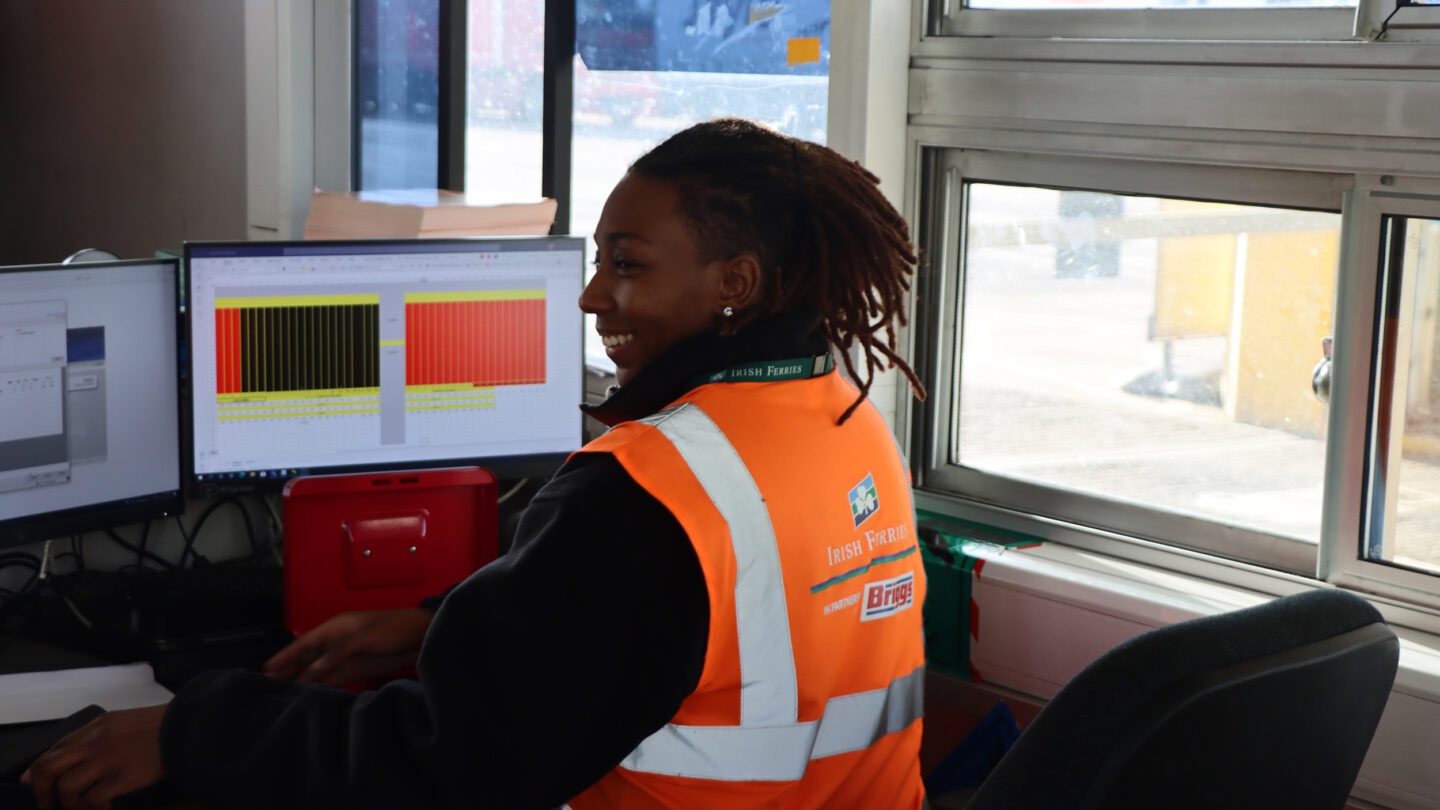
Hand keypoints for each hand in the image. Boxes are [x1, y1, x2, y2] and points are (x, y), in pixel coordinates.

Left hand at [22, 705, 165, 809]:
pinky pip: (93, 800)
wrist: (191, 726)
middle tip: (48, 802)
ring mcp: (109, 759)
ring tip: (83, 807)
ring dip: (71, 803)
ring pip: (67, 787)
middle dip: (42, 790)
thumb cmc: (163, 726)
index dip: (39, 770)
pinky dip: (94, 809)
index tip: (37, 784)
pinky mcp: (123, 777)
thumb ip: (99, 736)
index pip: (54, 748)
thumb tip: (75, 757)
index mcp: (98, 725)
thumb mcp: (126, 722)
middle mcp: (97, 740)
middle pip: (49, 767)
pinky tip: (106, 809)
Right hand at [264, 608, 432, 685]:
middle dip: (289, 668)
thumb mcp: (366, 637)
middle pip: (307, 657)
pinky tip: (309, 694)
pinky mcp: (357, 668)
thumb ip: (339, 653)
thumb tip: (313, 669)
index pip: (306, 642)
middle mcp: (337, 642)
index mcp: (337, 627)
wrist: (422, 637)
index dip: (287, 655)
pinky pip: (333, 677)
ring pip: (317, 668)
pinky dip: (320, 684)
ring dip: (302, 679)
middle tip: (267, 683)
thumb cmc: (395, 629)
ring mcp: (346, 656)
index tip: (268, 667)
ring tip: (282, 692)